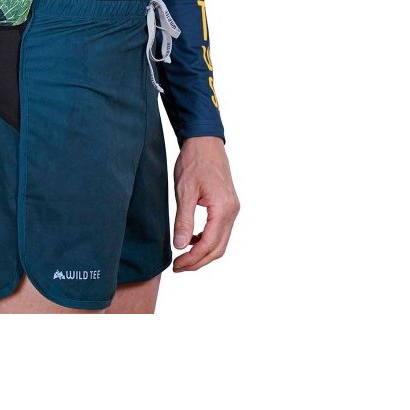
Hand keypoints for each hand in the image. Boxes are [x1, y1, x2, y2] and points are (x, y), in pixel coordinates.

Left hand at [172, 136, 239, 270]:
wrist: (205, 142)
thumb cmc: (194, 162)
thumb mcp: (185, 191)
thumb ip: (184, 220)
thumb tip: (180, 245)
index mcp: (223, 209)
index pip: (209, 244)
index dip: (193, 259)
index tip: (176, 266)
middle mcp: (232, 211)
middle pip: (218, 248)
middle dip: (198, 261)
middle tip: (178, 267)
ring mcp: (232, 209)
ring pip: (221, 242)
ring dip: (203, 253)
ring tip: (183, 258)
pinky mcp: (228, 206)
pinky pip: (220, 231)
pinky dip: (207, 241)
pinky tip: (192, 240)